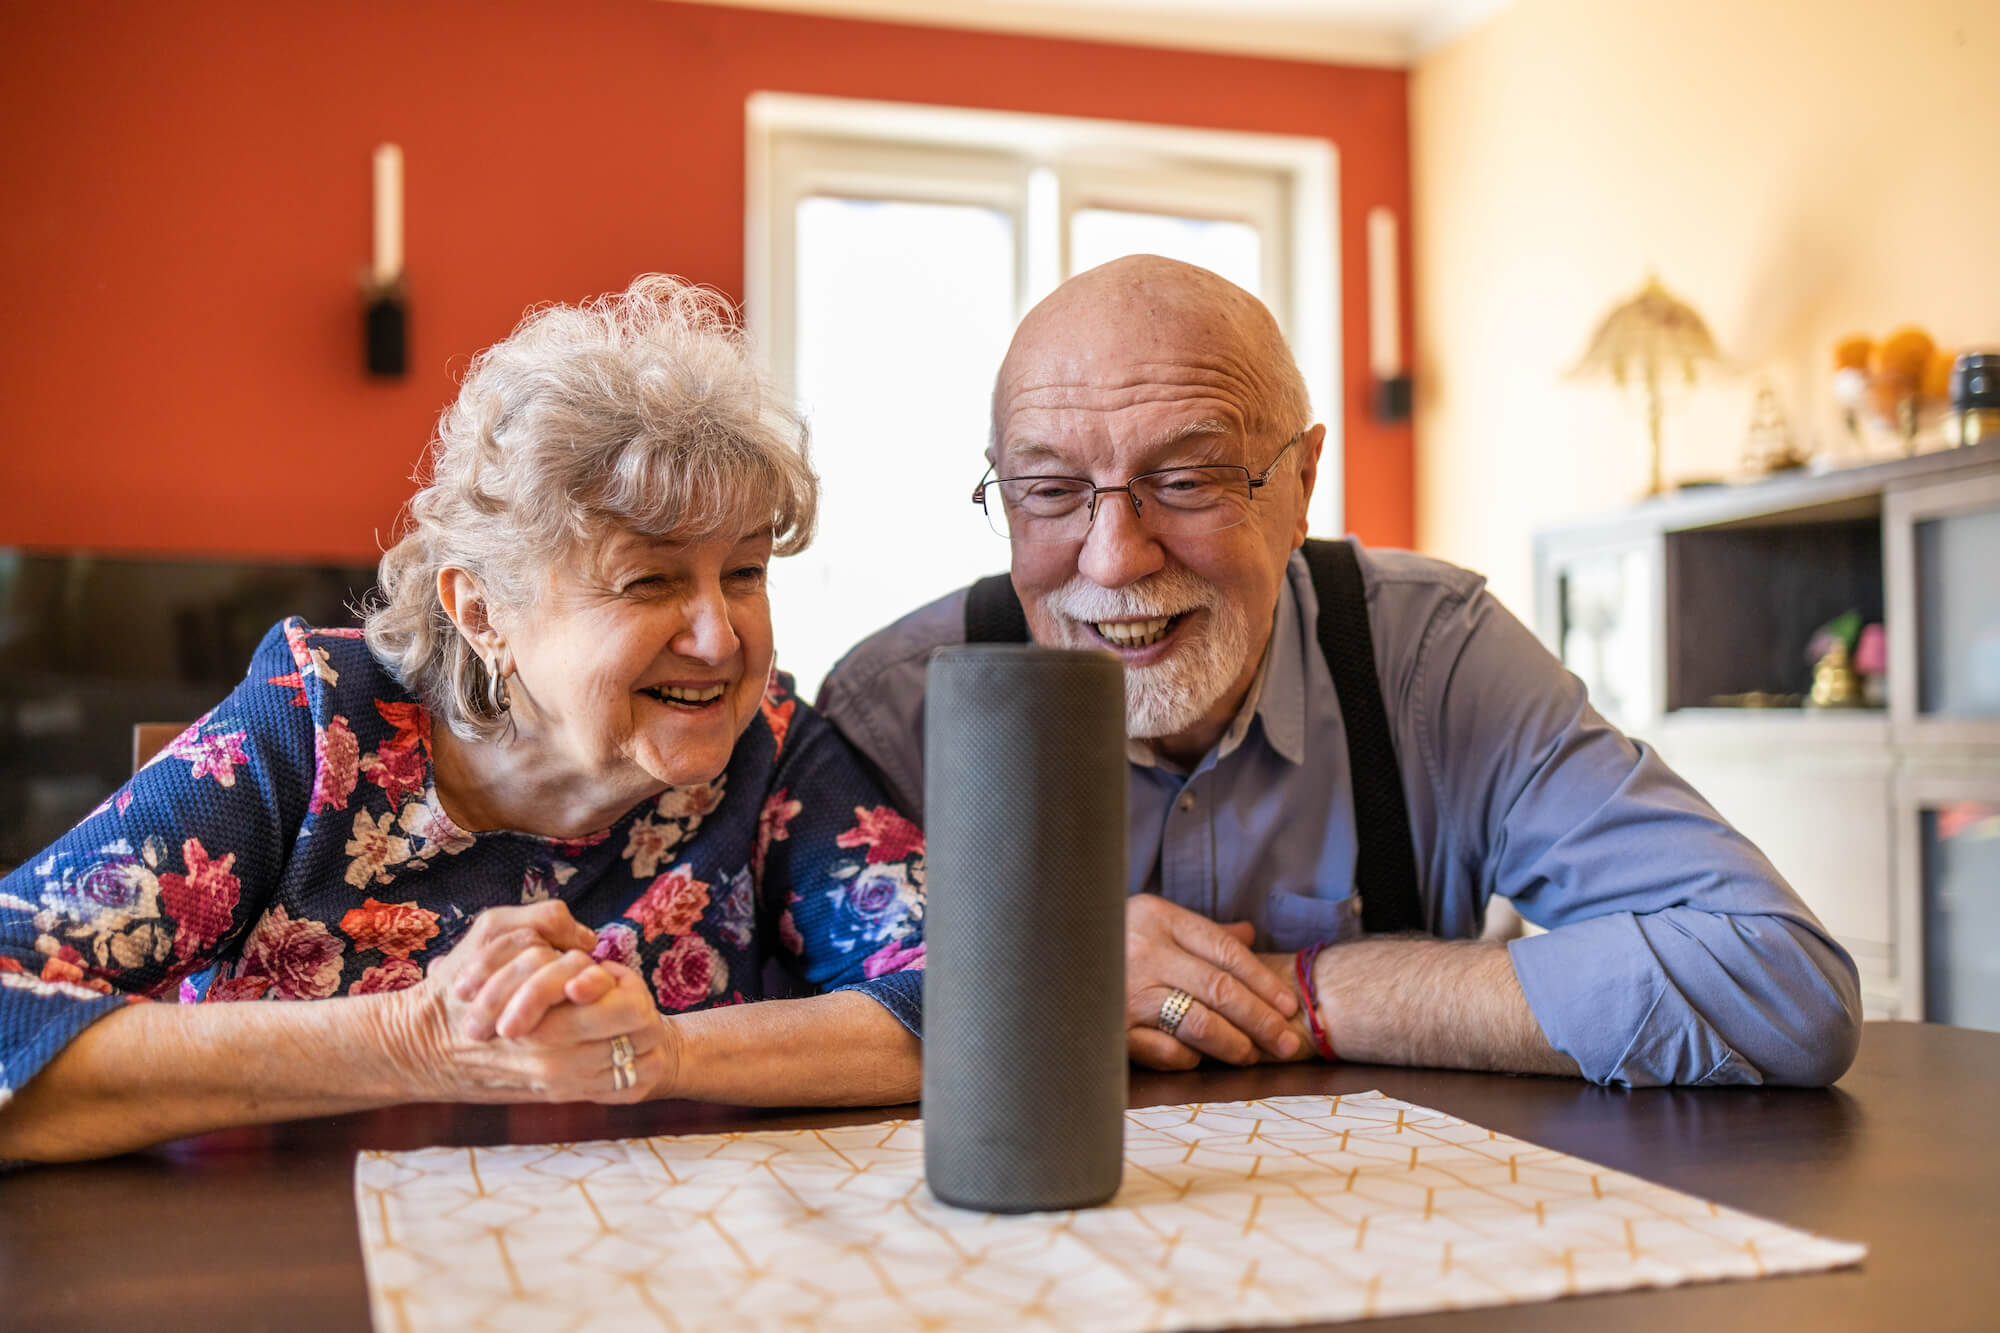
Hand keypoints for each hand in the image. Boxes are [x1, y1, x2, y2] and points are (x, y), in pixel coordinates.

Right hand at [389, 902, 673, 1104]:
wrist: (423, 1051)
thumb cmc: (457, 986)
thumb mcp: (492, 930)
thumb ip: (546, 920)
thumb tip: (589, 938)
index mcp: (548, 1022)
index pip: (631, 1007)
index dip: (623, 980)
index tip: (597, 972)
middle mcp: (561, 1064)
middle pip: (644, 1032)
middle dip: (635, 1002)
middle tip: (608, 991)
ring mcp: (565, 1087)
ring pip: (639, 1059)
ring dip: (633, 1032)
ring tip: (602, 1013)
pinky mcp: (564, 1098)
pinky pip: (625, 1085)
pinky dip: (626, 1060)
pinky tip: (603, 1040)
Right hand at [1124, 895, 1301, 1069]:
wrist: (1046, 958)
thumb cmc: (1112, 941)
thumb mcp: (1152, 921)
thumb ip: (1199, 932)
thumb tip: (1247, 935)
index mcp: (1158, 917)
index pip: (1227, 951)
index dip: (1264, 982)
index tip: (1289, 1006)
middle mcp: (1143, 951)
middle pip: (1221, 988)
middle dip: (1261, 1020)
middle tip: (1287, 1042)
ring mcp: (1126, 990)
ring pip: (1198, 1021)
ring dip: (1233, 1043)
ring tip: (1252, 1055)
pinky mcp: (1112, 1028)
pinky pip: (1165, 1051)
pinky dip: (1189, 1058)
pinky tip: (1201, 1061)